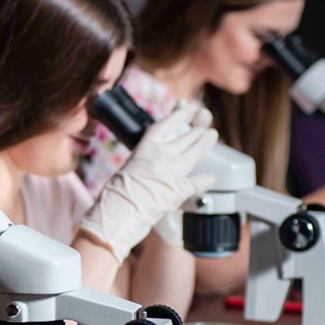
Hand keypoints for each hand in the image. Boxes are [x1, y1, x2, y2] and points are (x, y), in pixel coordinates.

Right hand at [79, 109, 217, 261]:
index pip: (163, 127)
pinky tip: (210, 177)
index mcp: (143, 151)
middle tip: (204, 122)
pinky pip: (198, 182)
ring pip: (195, 152)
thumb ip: (141, 164)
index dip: (175, 116)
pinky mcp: (180, 191)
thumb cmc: (113, 198)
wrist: (116, 216)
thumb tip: (150, 166)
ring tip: (211, 135)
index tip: (182, 109)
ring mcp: (173, 173)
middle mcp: (160, 157)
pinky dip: (205, 180)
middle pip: (184, 137)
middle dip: (196, 128)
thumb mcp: (125, 171)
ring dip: (205, 142)